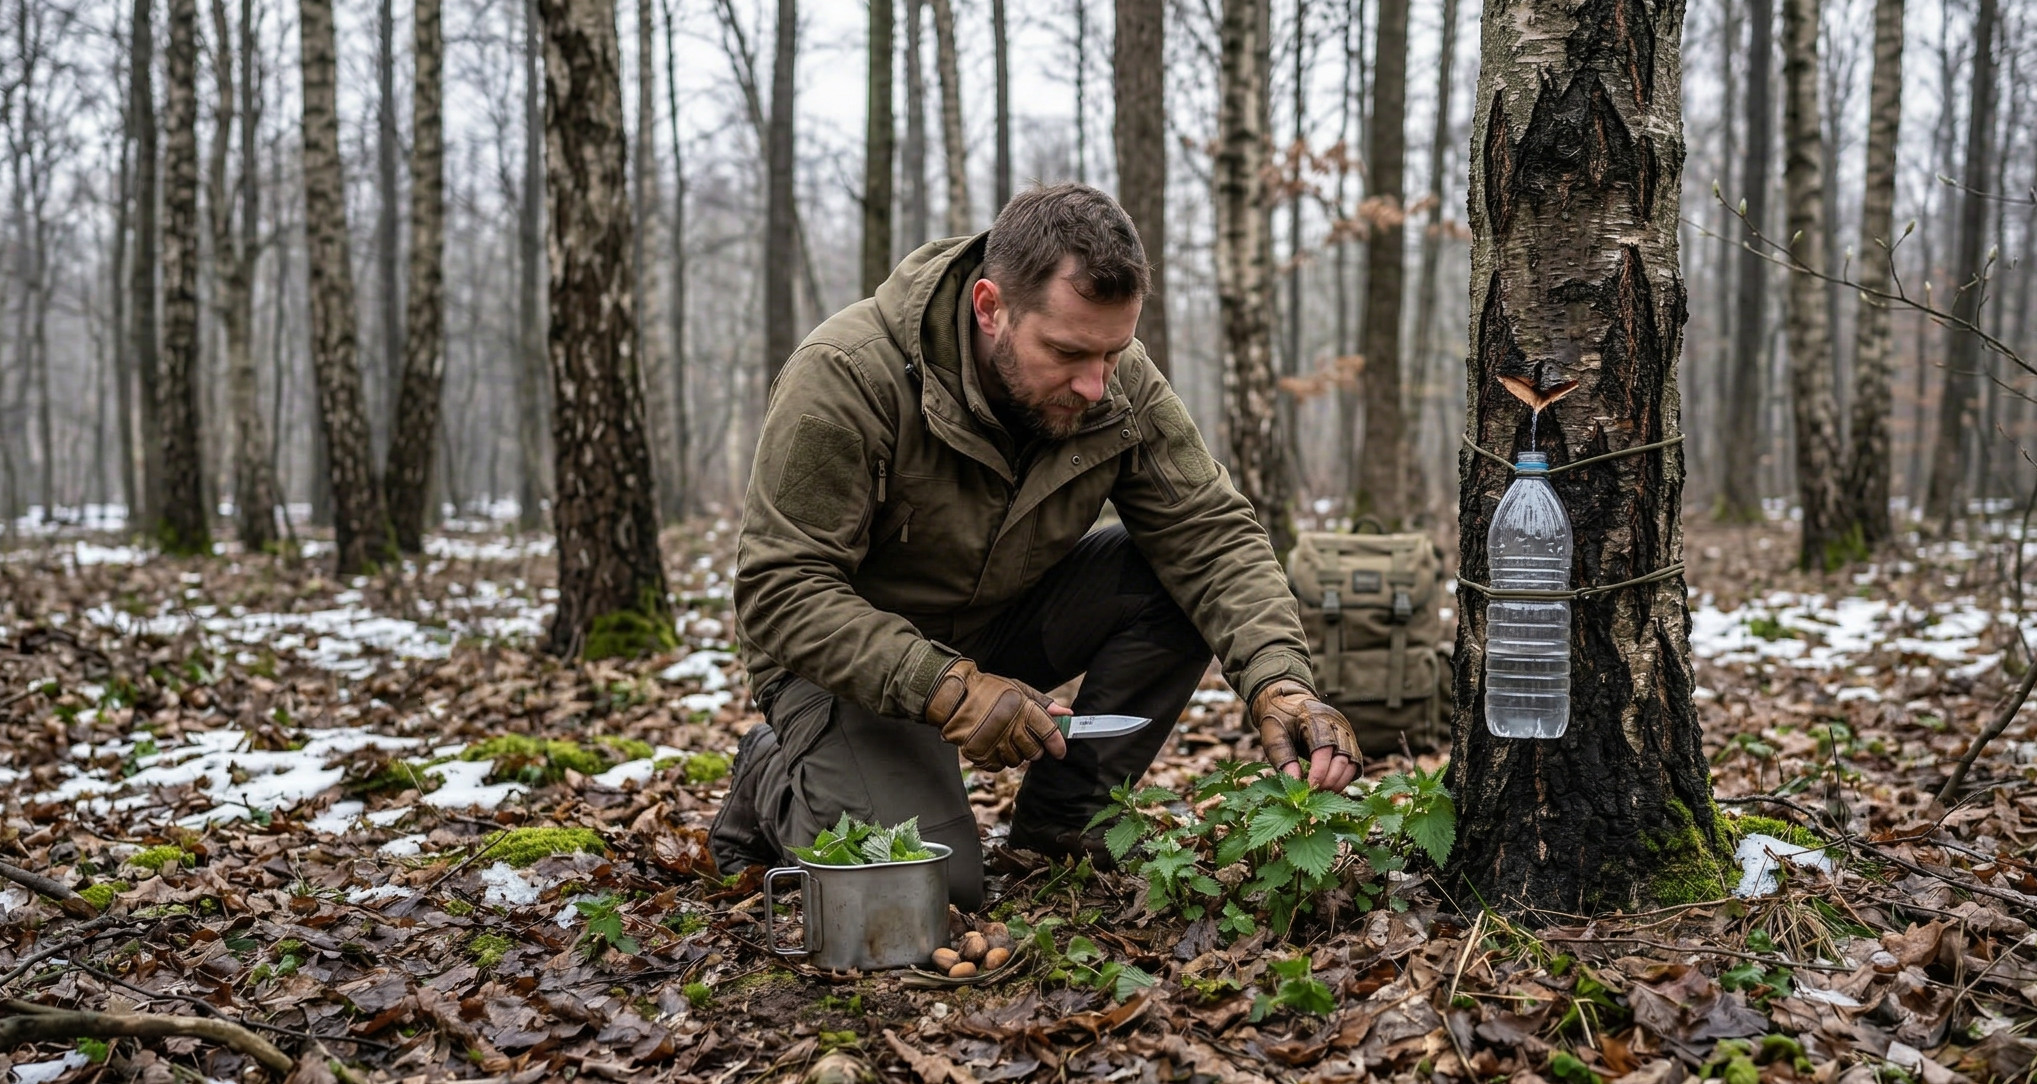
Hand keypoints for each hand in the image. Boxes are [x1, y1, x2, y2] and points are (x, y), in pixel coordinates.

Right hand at [923, 658, 1070, 770]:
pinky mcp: (978, 753)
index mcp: (1021, 707)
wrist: (952, 696)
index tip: (1060, 750)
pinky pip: (998, 765)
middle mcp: (1008, 725)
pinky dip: (998, 758)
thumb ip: (1042, 703)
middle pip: (1034, 751)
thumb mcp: (1017, 688)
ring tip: (1005, 737)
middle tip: (1024, 737)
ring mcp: (992, 741)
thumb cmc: (987, 691)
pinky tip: (993, 744)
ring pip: (1017, 760)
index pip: (1048, 732)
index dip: (1058, 744)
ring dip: (1016, 753)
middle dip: (1034, 747)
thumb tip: (1067, 715)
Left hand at [1251, 679, 1358, 790]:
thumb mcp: (1273, 735)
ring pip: (1352, 763)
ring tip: (1321, 793)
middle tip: (1313, 794)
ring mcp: (1346, 733)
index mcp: (1316, 719)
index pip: (1324, 749)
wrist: (1289, 702)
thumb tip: (1295, 783)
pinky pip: (1355, 763)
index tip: (1307, 789)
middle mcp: (1337, 725)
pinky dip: (1345, 778)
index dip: (1319, 772)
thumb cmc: (1279, 719)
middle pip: (1342, 759)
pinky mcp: (1349, 742)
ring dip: (1339, 782)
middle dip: (1329, 781)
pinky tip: (1330, 787)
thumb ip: (1282, 757)